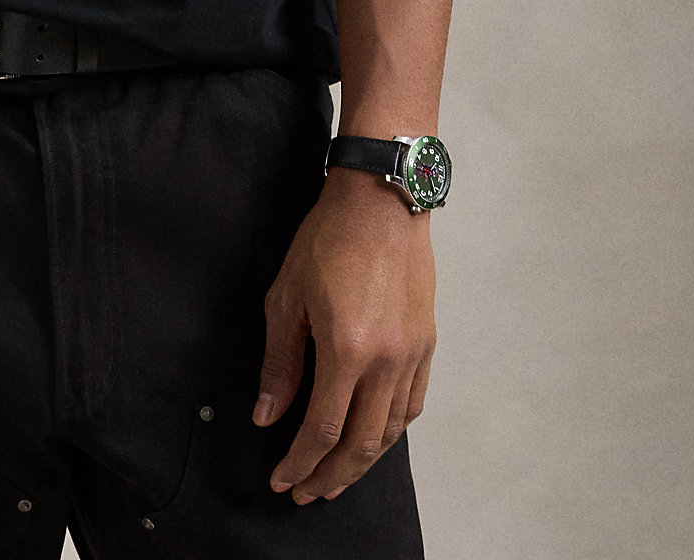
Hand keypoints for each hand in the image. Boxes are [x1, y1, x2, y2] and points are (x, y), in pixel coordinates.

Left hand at [253, 168, 435, 503]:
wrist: (380, 200)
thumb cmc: (329, 239)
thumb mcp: (287, 297)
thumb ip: (280, 363)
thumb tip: (268, 415)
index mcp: (347, 350)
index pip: (323, 430)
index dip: (300, 462)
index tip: (283, 480)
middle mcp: (386, 361)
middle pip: (361, 444)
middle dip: (331, 477)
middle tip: (307, 492)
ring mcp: (411, 354)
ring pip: (390, 431)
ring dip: (363, 462)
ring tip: (337, 475)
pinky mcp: (426, 343)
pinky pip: (412, 404)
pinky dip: (391, 430)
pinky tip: (373, 436)